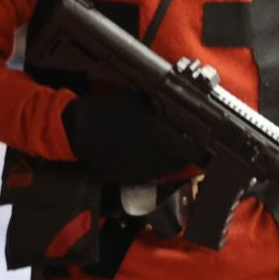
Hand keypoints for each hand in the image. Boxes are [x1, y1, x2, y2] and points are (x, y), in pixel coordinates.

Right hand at [61, 91, 204, 183]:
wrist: (79, 132)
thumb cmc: (106, 112)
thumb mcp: (137, 101)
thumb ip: (159, 109)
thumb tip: (174, 110)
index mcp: (161, 139)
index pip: (193, 151)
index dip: (199, 147)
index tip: (199, 141)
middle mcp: (156, 159)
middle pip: (183, 163)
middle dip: (186, 155)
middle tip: (184, 144)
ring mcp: (143, 171)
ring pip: (167, 170)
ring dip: (170, 161)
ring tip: (164, 149)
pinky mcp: (131, 178)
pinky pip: (150, 175)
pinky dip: (153, 167)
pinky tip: (145, 155)